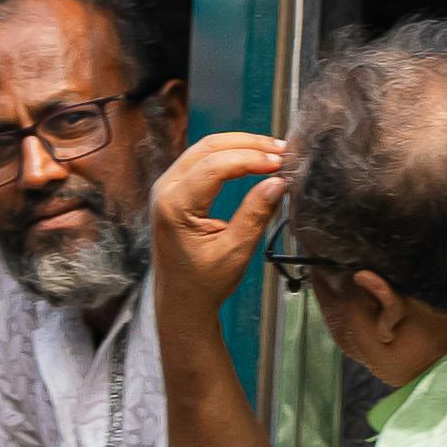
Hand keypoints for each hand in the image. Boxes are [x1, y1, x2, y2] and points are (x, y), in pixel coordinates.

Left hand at [150, 133, 291, 305]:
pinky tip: (252, 159)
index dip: (251, 158)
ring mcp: (167, 187)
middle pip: (209, 148)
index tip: (280, 163)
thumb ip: (255, 214)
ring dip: (241, 146)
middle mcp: (165, 190)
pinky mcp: (175, 189)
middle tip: (281, 151)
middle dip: (249, 145)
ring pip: (206, 149)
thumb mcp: (234, 252)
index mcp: (174, 205)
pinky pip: (202, 160)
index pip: (215, 166)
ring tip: (272, 152)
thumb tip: (277, 182)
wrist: (181, 301)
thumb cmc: (203, 283)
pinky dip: (230, 155)